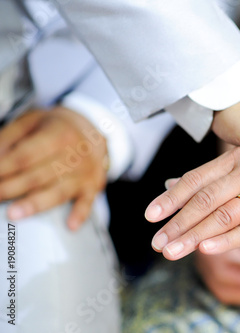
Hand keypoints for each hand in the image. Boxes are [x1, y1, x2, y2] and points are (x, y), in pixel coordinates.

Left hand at [0, 107, 107, 229]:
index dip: (5, 167)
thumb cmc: (56, 128)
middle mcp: (75, 154)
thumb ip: (10, 137)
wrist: (94, 130)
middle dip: (11, 188)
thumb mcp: (32, 120)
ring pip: (59, 191)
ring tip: (13, 214)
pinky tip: (71, 226)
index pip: (26, 155)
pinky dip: (80, 214)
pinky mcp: (93, 186)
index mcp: (59, 134)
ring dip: (35, 204)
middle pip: (39, 175)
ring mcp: (86, 172)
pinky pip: (88, 202)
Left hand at [146, 147, 239, 260]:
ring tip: (171, 252)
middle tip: (157, 244)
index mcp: (236, 156)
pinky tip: (206, 249)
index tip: (149, 217)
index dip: (170, 199)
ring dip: (194, 235)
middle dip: (178, 224)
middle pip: (204, 199)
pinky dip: (227, 239)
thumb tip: (169, 182)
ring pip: (223, 215)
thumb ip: (208, 176)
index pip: (196, 179)